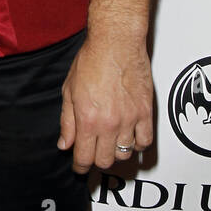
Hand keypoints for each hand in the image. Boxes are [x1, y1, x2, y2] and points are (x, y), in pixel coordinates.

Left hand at [57, 33, 153, 173]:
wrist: (116, 43)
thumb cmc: (91, 60)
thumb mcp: (69, 90)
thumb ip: (67, 121)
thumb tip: (64, 144)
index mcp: (87, 119)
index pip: (84, 158)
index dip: (79, 167)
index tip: (78, 168)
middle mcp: (110, 124)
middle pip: (105, 160)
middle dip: (95, 161)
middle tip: (92, 154)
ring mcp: (130, 120)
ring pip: (125, 155)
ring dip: (116, 154)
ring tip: (110, 145)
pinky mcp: (146, 113)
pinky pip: (145, 142)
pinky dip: (137, 146)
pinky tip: (129, 139)